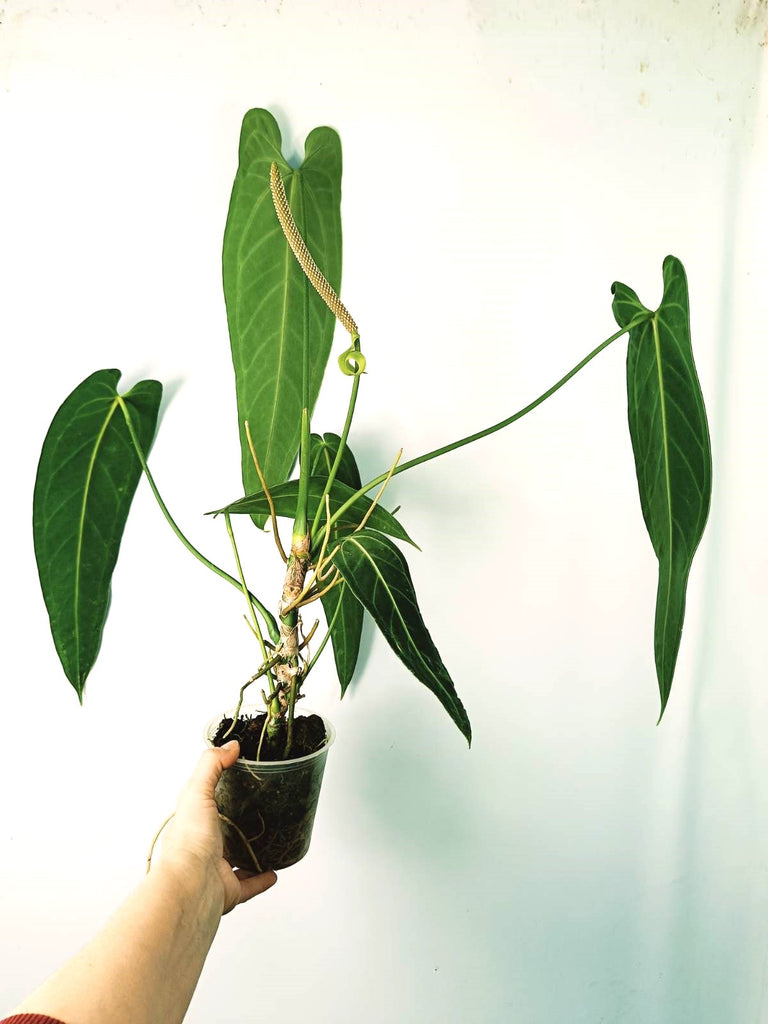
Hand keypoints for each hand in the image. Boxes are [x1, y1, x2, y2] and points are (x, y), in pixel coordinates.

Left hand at [160, 740, 276, 914]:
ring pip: (235, 860)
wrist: (191, 888)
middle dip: (235, 824)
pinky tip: (274, 871)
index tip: (237, 781)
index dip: (216, 793)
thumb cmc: (188, 841)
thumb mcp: (196, 791)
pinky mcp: (229, 890)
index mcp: (193, 824)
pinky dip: (262, 879)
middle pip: (221, 833)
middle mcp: (202, 847)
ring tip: (267, 841)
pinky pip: (249, 885)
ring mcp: (215, 870)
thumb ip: (211, 765)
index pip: (203, 806)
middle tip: (256, 811)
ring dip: (250, 852)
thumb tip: (230, 746)